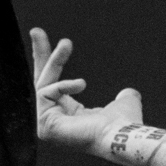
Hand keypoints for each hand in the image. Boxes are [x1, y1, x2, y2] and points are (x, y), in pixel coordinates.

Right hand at [32, 27, 143, 153]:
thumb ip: (124, 97)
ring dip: (55, 60)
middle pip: (41, 82)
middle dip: (39, 54)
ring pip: (43, 83)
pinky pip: (46, 93)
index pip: (54, 85)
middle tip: (36, 30)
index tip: (55, 43)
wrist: (121, 134)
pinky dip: (63, 85)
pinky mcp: (44, 125)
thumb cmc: (123, 123)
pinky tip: (81, 84)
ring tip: (67, 44)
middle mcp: (54, 119)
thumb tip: (128, 93)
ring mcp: (46, 124)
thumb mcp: (124, 103)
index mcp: (68, 114)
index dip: (52, 62)